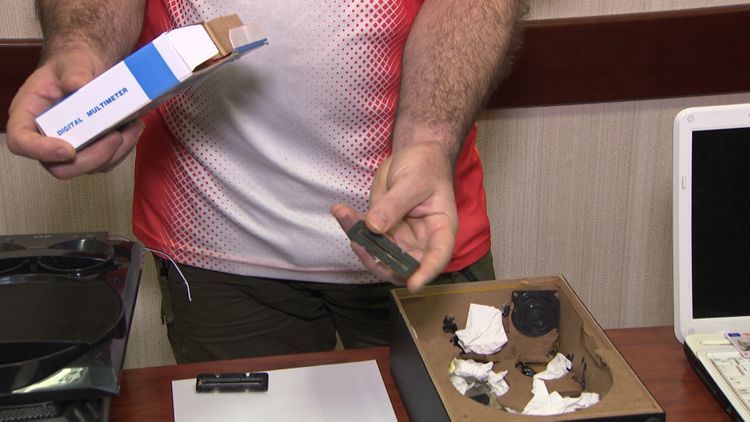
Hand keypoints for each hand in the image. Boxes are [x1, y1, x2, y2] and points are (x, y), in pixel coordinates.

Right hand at [5, 49, 143, 178]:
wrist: (91, 69)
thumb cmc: (72, 65)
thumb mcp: (72, 61)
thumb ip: (73, 71)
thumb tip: (77, 84)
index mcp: (28, 115)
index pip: (21, 142)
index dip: (41, 151)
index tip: (68, 149)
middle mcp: (46, 137)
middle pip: (60, 167)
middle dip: (92, 157)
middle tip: (115, 136)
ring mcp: (70, 147)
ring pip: (89, 168)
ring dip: (115, 153)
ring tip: (132, 127)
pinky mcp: (92, 149)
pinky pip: (107, 161)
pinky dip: (124, 149)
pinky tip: (133, 128)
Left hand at [331, 142, 457, 291]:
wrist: (415, 156)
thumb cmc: (425, 167)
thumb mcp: (413, 181)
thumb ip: (395, 204)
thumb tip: (374, 227)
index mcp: (440, 230)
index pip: (438, 256)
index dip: (426, 273)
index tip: (413, 284)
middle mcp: (420, 241)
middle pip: (402, 264)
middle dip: (378, 258)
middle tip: (358, 241)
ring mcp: (399, 238)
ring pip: (378, 253)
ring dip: (359, 239)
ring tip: (343, 214)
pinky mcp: (382, 230)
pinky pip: (365, 237)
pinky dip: (351, 226)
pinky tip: (341, 210)